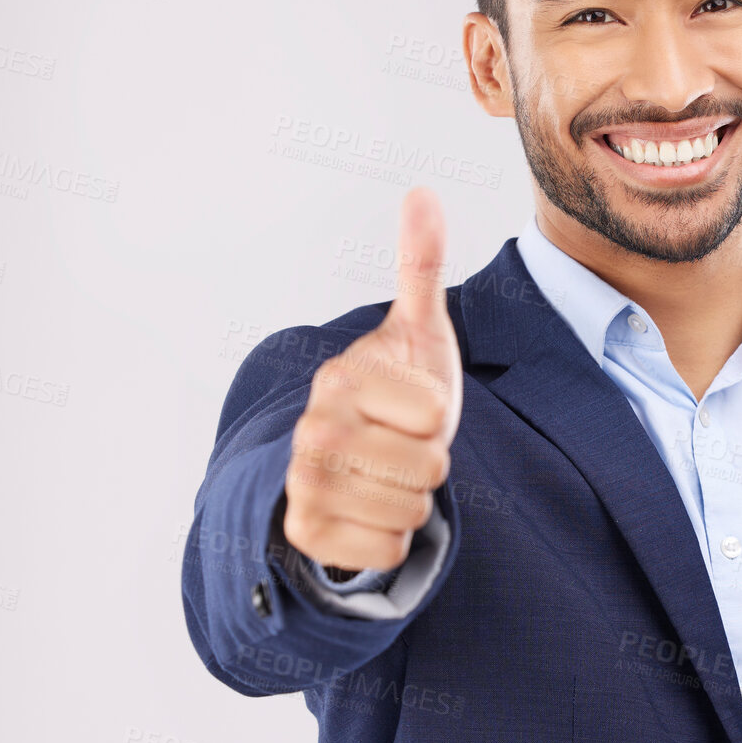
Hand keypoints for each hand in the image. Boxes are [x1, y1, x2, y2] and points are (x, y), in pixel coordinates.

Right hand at [282, 186, 462, 571]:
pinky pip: (388, 550)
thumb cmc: (400, 394)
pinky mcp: (304, 533)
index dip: (438, 417)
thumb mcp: (420, 332)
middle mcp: (312, 430)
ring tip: (389, 475)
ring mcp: (302, 483)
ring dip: (414, 499)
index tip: (413, 408)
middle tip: (403, 446)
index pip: (435, 416)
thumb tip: (422, 192)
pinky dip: (391, 539)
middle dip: (430, 462)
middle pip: (428, 468)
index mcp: (341, 378)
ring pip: (411, 512)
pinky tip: (370, 512)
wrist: (360, 459)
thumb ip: (421, 266)